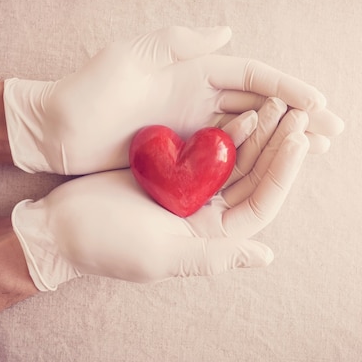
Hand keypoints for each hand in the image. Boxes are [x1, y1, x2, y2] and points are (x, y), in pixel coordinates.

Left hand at [4, 26, 342, 173]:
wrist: (56, 131)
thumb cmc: (88, 93)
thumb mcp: (130, 57)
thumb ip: (178, 43)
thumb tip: (228, 30)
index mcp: (195, 70)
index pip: (253, 77)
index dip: (288, 88)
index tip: (318, 104)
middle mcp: (200, 96)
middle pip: (262, 103)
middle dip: (300, 116)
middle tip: (336, 131)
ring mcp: (195, 125)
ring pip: (253, 131)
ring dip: (287, 140)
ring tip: (321, 150)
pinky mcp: (185, 153)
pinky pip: (229, 155)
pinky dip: (257, 160)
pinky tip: (279, 169)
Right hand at [11, 99, 309, 289]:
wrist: (61, 226)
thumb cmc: (107, 244)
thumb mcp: (161, 256)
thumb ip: (215, 256)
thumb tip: (268, 255)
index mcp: (214, 237)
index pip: (261, 202)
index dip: (283, 173)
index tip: (299, 141)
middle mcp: (211, 216)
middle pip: (255, 178)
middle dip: (278, 147)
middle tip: (299, 115)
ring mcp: (195, 193)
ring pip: (238, 161)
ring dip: (260, 135)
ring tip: (280, 105)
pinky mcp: (177, 173)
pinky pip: (212, 149)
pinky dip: (229, 131)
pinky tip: (245, 110)